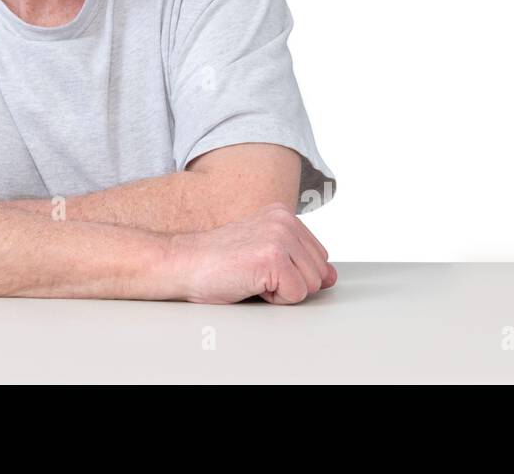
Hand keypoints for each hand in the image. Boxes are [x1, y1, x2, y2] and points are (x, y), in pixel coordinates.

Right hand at [167, 202, 336, 304]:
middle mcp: (284, 220)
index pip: (319, 257)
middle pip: (319, 272)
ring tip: (251, 277)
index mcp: (283, 214)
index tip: (261, 267)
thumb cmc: (217, 262)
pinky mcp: (272, 257)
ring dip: (281, 292)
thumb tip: (331, 277)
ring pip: (311, 286)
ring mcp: (279, 237)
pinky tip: (249, 283)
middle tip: (254, 274)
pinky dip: (273, 299)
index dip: (293, 273)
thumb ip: (298, 259)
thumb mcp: (263, 252)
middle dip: (291, 283)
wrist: (183, 263)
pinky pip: (295, 295)